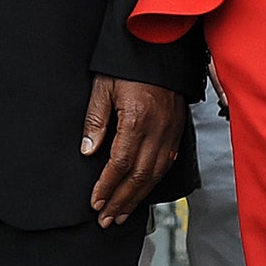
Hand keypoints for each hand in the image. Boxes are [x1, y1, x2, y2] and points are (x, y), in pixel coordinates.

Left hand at [81, 76, 183, 227]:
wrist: (160, 46)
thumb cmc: (128, 64)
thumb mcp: (103, 87)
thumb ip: (95, 120)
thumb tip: (88, 152)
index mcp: (137, 120)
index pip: (120, 164)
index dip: (107, 186)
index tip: (95, 202)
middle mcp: (158, 130)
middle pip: (140, 177)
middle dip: (121, 201)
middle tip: (106, 219)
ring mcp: (171, 132)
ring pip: (155, 175)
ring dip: (137, 198)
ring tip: (121, 214)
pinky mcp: (177, 130)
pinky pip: (166, 164)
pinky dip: (153, 183)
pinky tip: (142, 192)